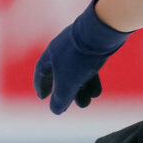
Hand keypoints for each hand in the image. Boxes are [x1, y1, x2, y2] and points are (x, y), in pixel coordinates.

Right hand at [34, 0, 130, 114]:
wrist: (102, 32)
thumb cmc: (79, 58)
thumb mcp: (67, 82)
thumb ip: (60, 98)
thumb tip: (56, 111)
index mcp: (51, 54)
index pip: (41, 71)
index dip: (41, 86)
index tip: (42, 97)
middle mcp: (63, 49)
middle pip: (61, 74)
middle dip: (64, 92)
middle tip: (66, 105)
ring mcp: (80, 47)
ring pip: (77, 72)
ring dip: (80, 89)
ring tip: (86, 103)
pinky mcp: (95, 47)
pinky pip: (90, 66)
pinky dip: (91, 80)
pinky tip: (96, 92)